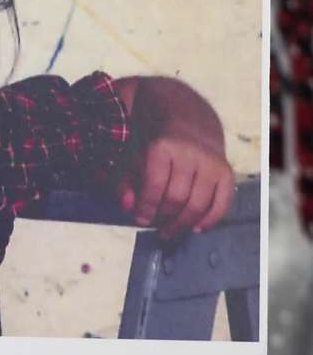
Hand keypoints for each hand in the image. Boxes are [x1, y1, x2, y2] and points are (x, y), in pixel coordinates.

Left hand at [116, 134, 234, 239]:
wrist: (192, 126)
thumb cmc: (161, 149)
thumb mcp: (138, 159)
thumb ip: (127, 184)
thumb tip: (128, 206)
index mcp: (164, 147)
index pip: (155, 184)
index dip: (147, 206)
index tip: (141, 219)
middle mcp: (190, 154)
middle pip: (177, 197)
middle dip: (165, 217)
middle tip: (158, 226)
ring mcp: (211, 164)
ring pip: (198, 205)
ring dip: (183, 223)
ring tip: (172, 229)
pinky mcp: (227, 173)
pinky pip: (221, 205)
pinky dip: (209, 221)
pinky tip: (195, 227)